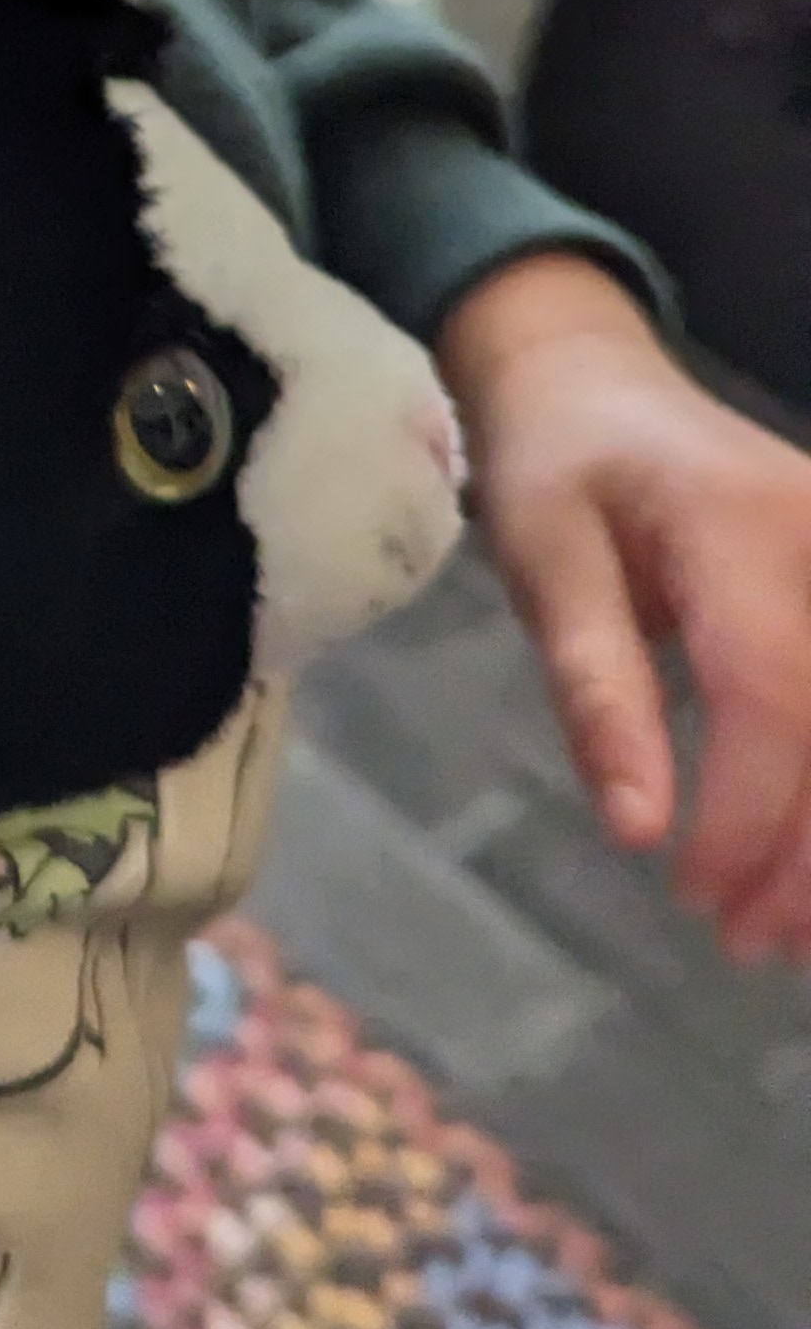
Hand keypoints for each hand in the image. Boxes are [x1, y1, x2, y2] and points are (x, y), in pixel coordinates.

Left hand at [439, 252, 810, 960]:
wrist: (597, 385)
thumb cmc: (555, 467)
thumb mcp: (543, 562)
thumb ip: (595, 689)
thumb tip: (639, 828)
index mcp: (742, 524)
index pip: (771, 692)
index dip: (747, 816)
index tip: (693, 897)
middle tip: (746, 943)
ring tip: (789, 931)